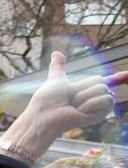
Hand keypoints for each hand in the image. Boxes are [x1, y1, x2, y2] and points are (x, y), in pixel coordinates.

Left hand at [0, 52, 127, 161]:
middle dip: (82, 86)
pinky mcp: (101, 114)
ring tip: (73, 105)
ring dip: (84, 95)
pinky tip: (80, 111)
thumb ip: (58, 67)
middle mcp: (93, 97)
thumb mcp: (56, 78)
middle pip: (100, 80)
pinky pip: (106, 99)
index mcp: (84, 89)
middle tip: (70, 97)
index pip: (105, 80)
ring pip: (103, 88)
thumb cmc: (48, 99)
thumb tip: (56, 53)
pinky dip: (91, 103)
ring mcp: (97, 107)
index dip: (120, 77)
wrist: (46, 114)